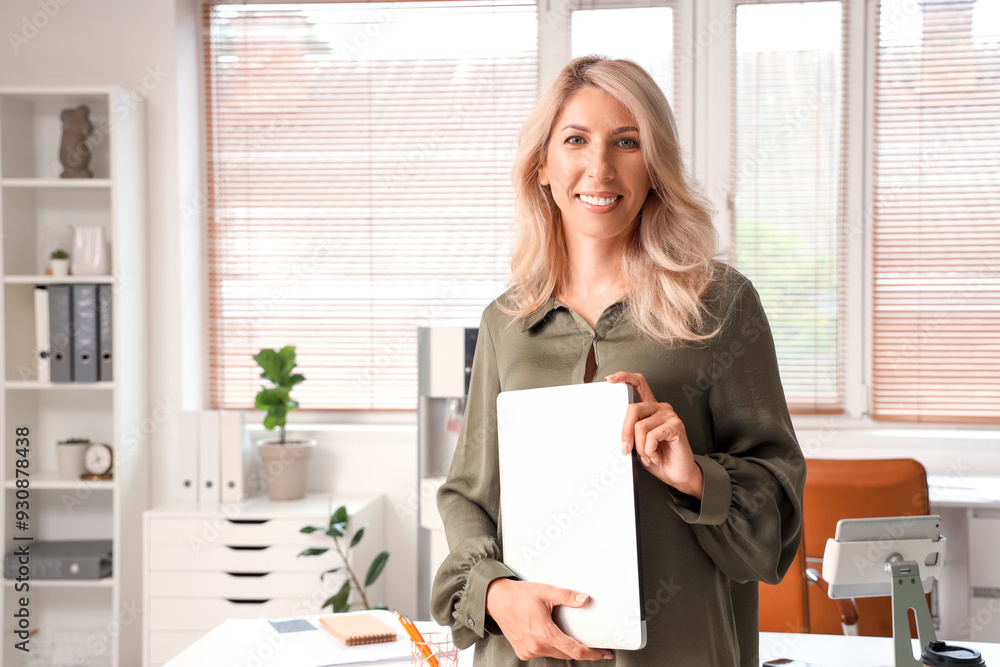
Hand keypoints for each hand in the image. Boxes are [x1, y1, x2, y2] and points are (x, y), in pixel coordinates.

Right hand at [485, 578, 613, 660]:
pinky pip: (542, 652)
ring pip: (554, 654)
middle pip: (566, 653)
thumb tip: (585, 600)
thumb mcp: (546, 592)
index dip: (592, 654)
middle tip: (593, 645)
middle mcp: (536, 646)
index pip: (575, 651)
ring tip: (570, 636)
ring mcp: (528, 650)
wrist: (495, 599)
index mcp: (544, 634)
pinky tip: (551, 636)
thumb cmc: (519, 595)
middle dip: (580, 650)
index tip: (604, 653)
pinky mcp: (522, 651)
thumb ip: (567, 596)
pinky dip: (550, 647)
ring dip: (564, 647)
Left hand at [606, 371, 703, 498]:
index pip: (638, 383)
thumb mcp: (637, 443)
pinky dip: (649, 450)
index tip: (611, 379)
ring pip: (641, 426)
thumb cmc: (656, 457)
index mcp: (649, 408)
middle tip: (627, 450)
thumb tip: (612, 430)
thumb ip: (629, 431)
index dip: (624, 377)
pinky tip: (655, 456)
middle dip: (625, 433)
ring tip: (648, 455)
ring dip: (640, 448)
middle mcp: (660, 408)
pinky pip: (652, 435)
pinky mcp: (676, 425)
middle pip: (633, 408)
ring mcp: (669, 415)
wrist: (676, 474)